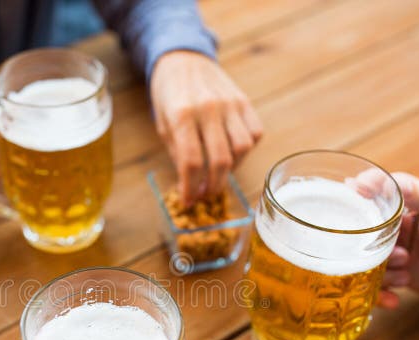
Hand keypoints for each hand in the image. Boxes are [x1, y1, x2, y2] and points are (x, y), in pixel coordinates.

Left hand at [150, 50, 262, 206]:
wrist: (183, 58)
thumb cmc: (169, 94)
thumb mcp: (163, 124)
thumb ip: (178, 153)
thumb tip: (190, 184)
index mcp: (182, 115)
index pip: (191, 162)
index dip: (191, 188)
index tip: (189, 201)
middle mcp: (209, 109)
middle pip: (220, 160)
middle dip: (213, 186)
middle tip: (206, 195)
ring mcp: (230, 103)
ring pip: (242, 149)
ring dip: (232, 169)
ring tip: (219, 173)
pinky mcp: (245, 101)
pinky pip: (255, 133)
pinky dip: (247, 150)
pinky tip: (232, 153)